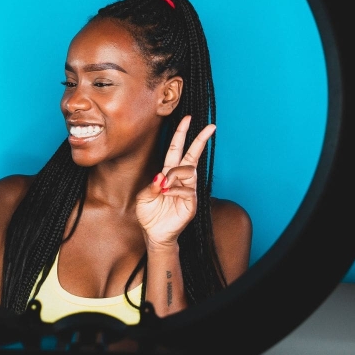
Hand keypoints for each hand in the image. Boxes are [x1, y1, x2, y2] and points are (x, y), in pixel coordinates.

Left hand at [136, 116, 215, 248]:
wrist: (154, 234)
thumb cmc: (149, 215)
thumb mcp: (143, 198)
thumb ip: (150, 186)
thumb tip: (160, 177)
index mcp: (168, 174)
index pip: (176, 150)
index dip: (181, 134)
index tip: (188, 119)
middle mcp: (180, 180)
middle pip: (192, 155)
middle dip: (200, 140)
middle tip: (211, 126)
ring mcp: (188, 190)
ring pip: (188, 171)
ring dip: (173, 175)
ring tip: (162, 187)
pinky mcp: (192, 203)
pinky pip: (186, 189)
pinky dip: (174, 189)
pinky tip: (166, 194)